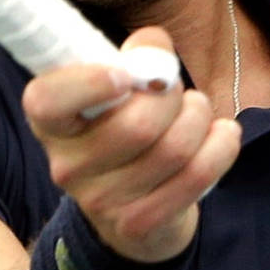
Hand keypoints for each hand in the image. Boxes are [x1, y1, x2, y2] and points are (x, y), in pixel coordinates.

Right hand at [22, 27, 240, 262]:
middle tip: (177, 90)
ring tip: (197, 111)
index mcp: (50, 123)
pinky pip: (196, 175)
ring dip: (199, 117)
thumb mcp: (120, 86)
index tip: (124, 74)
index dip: (88, 83)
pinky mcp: (137, 223)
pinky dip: (221, 147)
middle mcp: (66, 166)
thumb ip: (135, 56)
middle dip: (173, 96)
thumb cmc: (125, 127)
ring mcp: (100, 201)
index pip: (47, 99)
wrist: (134, 208)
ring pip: (173, 147)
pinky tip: (222, 135)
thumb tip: (154, 46)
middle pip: (136, 124)